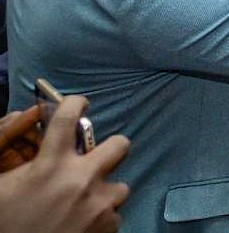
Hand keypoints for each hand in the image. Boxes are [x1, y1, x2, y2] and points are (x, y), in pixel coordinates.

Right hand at [0, 96, 129, 232]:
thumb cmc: (7, 221)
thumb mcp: (4, 185)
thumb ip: (24, 159)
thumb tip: (40, 137)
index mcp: (51, 164)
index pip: (67, 118)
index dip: (75, 103)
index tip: (79, 104)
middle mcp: (82, 178)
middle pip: (120, 144)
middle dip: (110, 149)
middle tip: (96, 160)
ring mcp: (100, 202)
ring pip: (120, 185)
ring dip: (104, 191)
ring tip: (84, 203)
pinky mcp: (110, 225)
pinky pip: (115, 213)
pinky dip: (102, 217)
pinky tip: (83, 223)